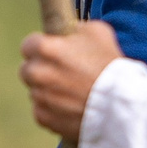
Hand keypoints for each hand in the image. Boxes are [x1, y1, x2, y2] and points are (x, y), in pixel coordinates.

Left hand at [19, 20, 125, 140]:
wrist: (120, 105)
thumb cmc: (110, 66)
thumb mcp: (98, 32)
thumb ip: (76, 29)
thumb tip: (69, 32)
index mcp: (46, 49)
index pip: (27, 45)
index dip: (41, 48)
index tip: (52, 52)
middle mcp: (37, 73)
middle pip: (26, 70)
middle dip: (40, 70)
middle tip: (61, 73)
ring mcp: (39, 97)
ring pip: (35, 91)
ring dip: (47, 90)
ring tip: (71, 92)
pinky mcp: (44, 118)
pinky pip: (41, 111)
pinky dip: (52, 109)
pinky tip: (70, 106)